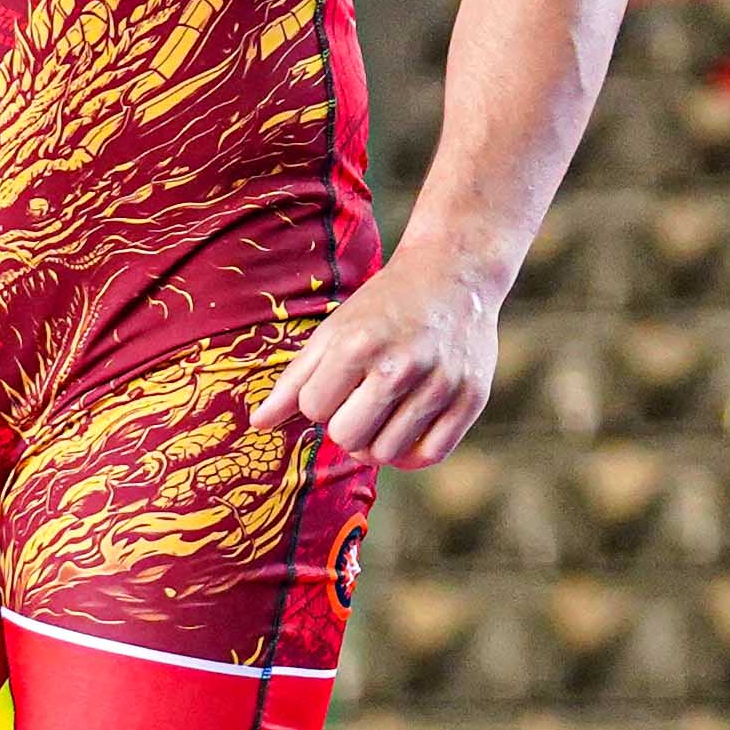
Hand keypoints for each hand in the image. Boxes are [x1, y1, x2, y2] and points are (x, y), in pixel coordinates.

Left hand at [270, 254, 499, 469]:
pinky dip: (412, 454)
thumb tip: (258, 424)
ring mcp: (440, 384)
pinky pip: (431, 455)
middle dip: (344, 426)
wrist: (454, 274)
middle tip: (358, 403)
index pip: (314, 409)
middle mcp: (400, 365)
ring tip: (382, 414)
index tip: (336, 383)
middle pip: (348, 439)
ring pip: (387, 454)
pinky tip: (406, 430)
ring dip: (377, 442)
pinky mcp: (471, 398)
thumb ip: (295, 379)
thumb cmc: (385, 304)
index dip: (319, 401)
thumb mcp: (335, 329)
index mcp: (358, 343)